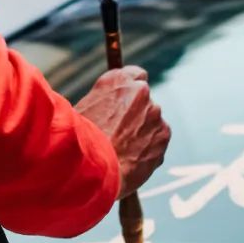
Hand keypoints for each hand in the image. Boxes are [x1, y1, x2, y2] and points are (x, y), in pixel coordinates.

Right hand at [75, 67, 170, 197]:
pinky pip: (157, 139)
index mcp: (117, 80)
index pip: (135, 74)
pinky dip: (149, 148)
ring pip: (151, 121)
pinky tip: (131, 159)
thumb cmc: (80, 141)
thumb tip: (106, 107)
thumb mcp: (82, 112)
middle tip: (120, 132)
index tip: (126, 100)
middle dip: (136, 113)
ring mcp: (154, 112)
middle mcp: (140, 90)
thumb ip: (102, 102)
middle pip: (144, 99)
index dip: (130, 90)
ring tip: (122, 151)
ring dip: (142, 131)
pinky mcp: (163, 134)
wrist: (94, 168)